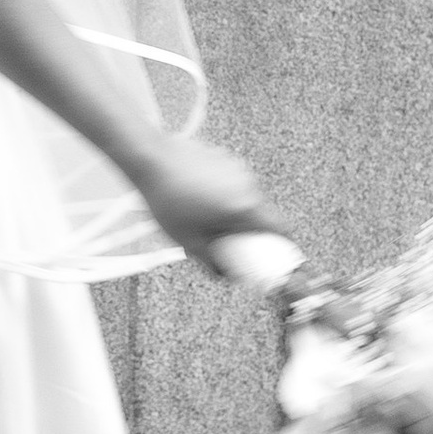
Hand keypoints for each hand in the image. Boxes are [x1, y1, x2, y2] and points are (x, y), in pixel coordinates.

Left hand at [131, 133, 292, 278]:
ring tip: (207, 218)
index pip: (282, 228)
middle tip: (230, 240)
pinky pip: (235, 183)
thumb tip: (225, 275)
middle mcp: (248, 185)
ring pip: (247, 198)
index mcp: (245, 207)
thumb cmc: (167, 198)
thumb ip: (212, 263)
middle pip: (264, 214)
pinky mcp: (226, 158)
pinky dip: (226, 194)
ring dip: (236, 211)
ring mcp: (238, 169)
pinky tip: (200, 199)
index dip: (281, 244)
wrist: (151, 159)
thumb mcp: (188, 242)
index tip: (271, 253)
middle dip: (250, 230)